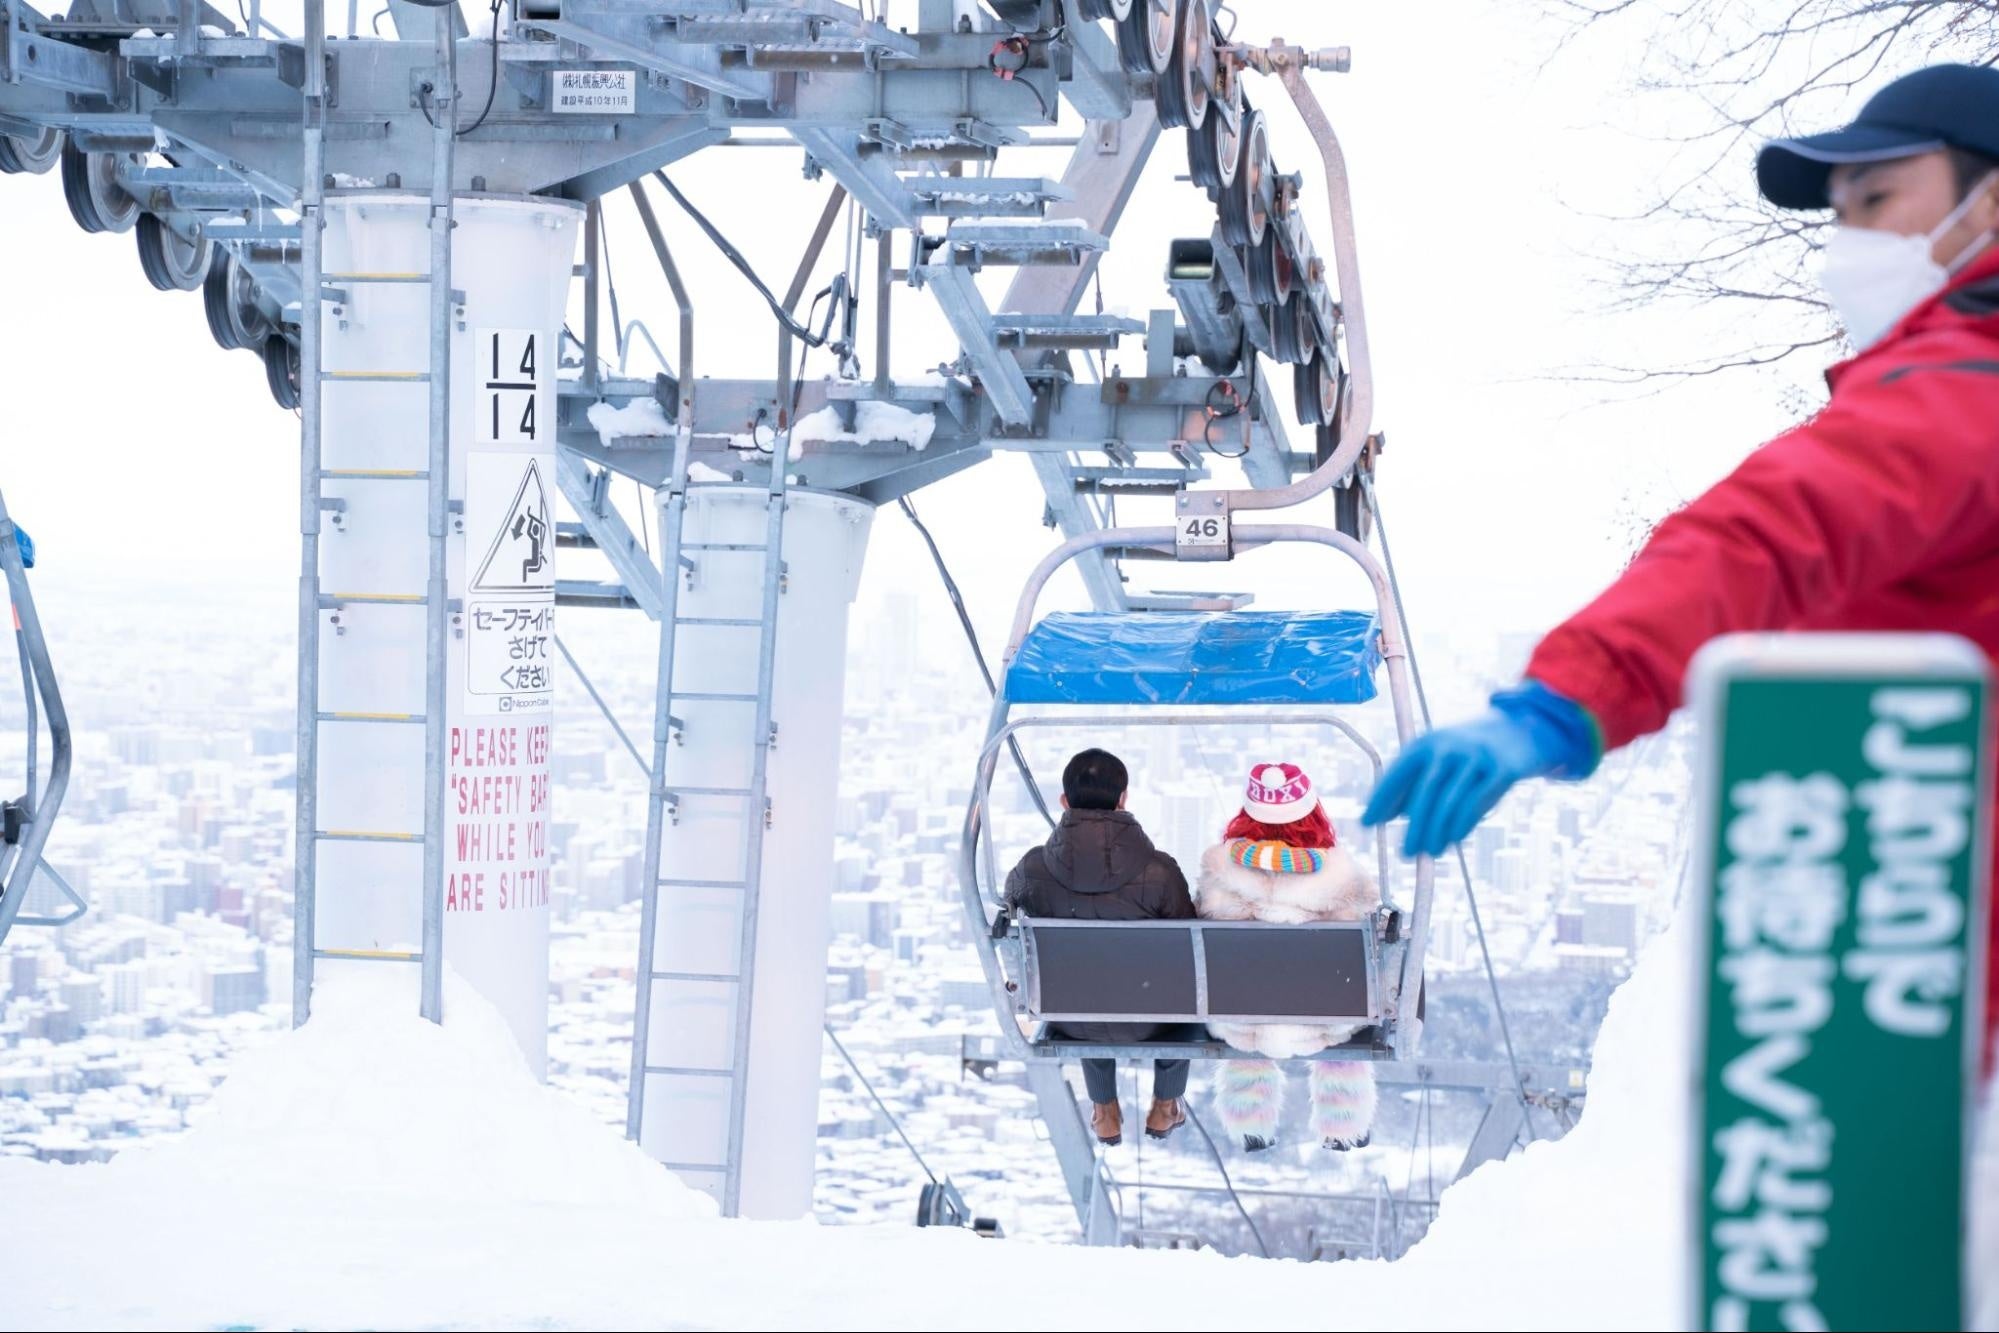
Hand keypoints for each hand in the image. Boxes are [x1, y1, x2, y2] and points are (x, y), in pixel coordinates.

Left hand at [1362, 683, 1597, 858]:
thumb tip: (1383, 816)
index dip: (1380, 799)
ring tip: (1430, 851)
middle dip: (1414, 826)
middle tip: (1405, 852)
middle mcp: (1450, 747)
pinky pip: (1478, 803)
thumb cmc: (1467, 752)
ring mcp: (1477, 757)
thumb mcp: (1437, 757)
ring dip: (1438, 832)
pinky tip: (1454, 839)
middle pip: (1425, 792)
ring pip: (1452, 802)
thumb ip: (1411, 782)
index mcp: (1427, 742)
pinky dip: (1463, 825)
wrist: (1520, 728)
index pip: (1398, 772)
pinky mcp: (1502, 770)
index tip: (1367, 823)